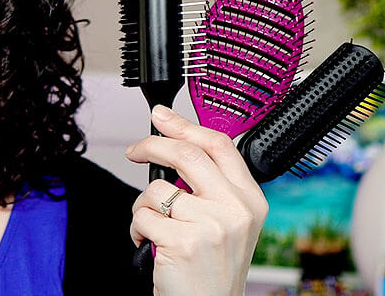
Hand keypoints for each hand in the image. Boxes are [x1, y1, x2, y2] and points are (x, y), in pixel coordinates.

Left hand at [126, 105, 267, 294]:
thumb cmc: (213, 267)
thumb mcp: (227, 221)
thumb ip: (210, 185)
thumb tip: (173, 144)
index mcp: (250, 198)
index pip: (219, 144)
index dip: (185, 124)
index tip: (162, 116)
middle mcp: (235, 209)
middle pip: (186, 153)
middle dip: (151, 145)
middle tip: (135, 150)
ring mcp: (211, 225)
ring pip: (157, 189)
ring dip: (143, 206)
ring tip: (155, 227)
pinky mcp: (183, 242)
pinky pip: (144, 216)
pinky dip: (138, 229)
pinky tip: (152, 244)